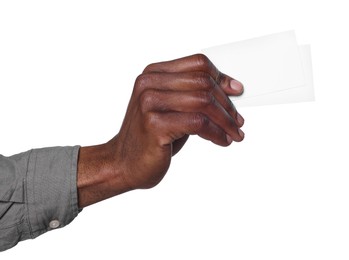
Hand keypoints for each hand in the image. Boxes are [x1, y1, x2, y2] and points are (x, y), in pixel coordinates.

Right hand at [77, 54, 244, 206]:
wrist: (123, 164)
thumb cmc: (150, 138)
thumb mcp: (171, 110)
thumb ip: (192, 96)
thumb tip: (228, 92)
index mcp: (153, 74)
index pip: (197, 64)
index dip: (221, 77)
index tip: (236, 91)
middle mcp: (148, 83)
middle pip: (203, 82)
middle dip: (226, 104)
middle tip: (238, 120)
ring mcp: (149, 102)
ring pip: (203, 101)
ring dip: (225, 120)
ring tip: (234, 133)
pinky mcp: (154, 123)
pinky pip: (198, 123)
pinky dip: (216, 133)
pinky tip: (222, 140)